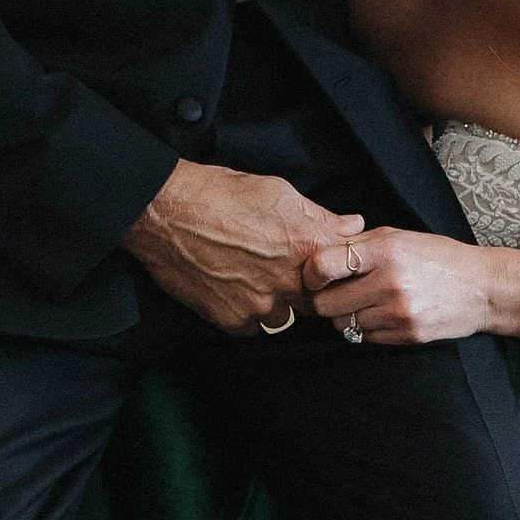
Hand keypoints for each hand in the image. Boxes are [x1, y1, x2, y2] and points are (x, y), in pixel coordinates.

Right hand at [122, 161, 365, 329]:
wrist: (166, 211)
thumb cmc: (220, 193)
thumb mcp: (279, 192)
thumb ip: (321, 216)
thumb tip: (354, 225)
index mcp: (308, 246)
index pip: (343, 272)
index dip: (333, 271)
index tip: (322, 268)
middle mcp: (290, 281)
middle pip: (315, 300)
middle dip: (304, 290)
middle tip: (278, 270)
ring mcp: (261, 305)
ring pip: (283, 317)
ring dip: (275, 303)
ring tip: (252, 278)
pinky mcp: (233, 320)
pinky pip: (252, 327)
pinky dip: (247, 313)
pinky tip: (233, 289)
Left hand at [304, 226, 495, 344]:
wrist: (482, 289)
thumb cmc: (439, 258)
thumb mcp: (400, 237)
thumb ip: (360, 244)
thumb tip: (319, 254)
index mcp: (386, 251)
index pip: (324, 266)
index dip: (312, 274)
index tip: (317, 276)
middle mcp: (390, 283)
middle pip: (326, 304)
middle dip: (328, 299)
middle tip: (340, 293)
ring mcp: (399, 313)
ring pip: (344, 325)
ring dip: (349, 316)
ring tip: (368, 303)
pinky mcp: (407, 335)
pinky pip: (365, 338)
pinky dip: (368, 329)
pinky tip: (384, 315)